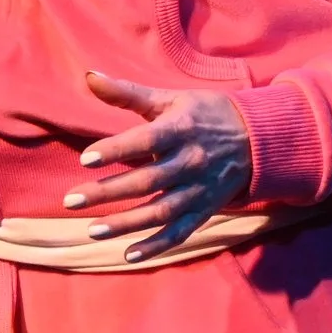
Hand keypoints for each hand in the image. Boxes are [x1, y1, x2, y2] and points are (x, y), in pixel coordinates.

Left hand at [64, 71, 254, 262]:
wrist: (259, 137)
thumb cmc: (205, 114)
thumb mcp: (171, 98)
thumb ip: (128, 93)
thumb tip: (90, 77)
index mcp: (181, 129)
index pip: (146, 141)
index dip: (116, 149)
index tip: (85, 158)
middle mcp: (191, 162)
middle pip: (147, 181)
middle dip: (108, 192)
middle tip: (72, 200)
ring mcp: (199, 189)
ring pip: (161, 211)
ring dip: (127, 224)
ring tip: (93, 231)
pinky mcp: (205, 210)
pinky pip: (180, 232)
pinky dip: (157, 246)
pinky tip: (129, 255)